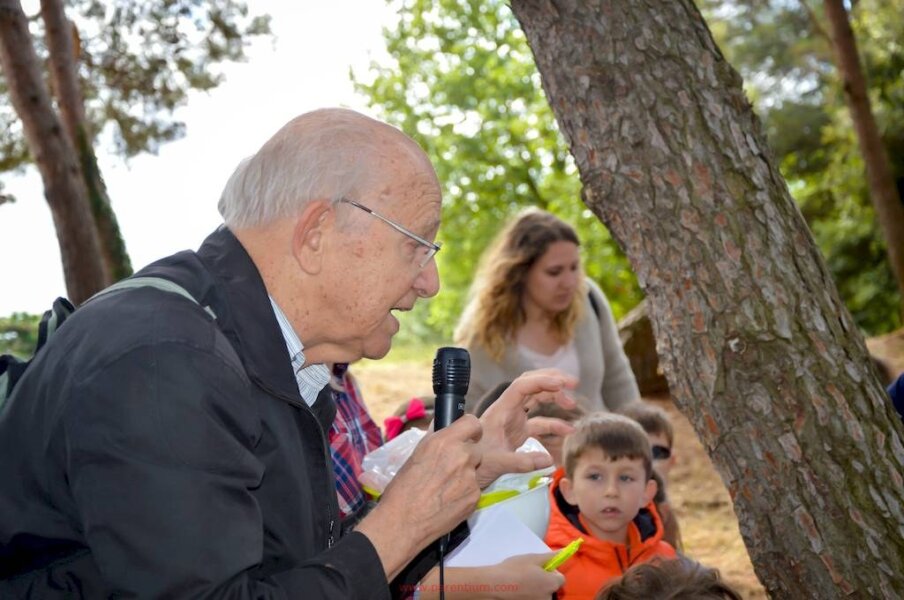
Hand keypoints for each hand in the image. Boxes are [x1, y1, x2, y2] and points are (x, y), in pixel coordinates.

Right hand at [356, 415, 482, 578]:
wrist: (402, 522)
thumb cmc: (402, 488)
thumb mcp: (416, 455)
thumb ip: (436, 441)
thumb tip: (446, 429)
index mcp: (444, 442)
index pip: (472, 423)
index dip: (471, 430)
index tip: (468, 436)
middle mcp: (461, 456)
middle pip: (475, 448)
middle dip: (466, 456)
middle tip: (450, 468)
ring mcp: (470, 478)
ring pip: (475, 470)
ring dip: (465, 475)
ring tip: (445, 488)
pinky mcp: (474, 497)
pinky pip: (474, 489)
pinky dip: (464, 493)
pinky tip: (448, 501)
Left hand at [476, 370, 576, 487]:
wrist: (463, 469)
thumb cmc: (474, 463)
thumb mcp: (496, 463)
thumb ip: (521, 462)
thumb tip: (548, 460)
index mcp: (500, 410)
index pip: (522, 386)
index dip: (543, 381)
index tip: (563, 385)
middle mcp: (507, 410)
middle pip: (531, 384)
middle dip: (551, 379)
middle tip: (573, 383)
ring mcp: (513, 419)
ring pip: (535, 399)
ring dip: (554, 397)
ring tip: (572, 404)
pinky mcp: (517, 432)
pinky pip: (539, 422)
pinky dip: (554, 423)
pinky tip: (567, 430)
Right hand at [486, 553, 564, 598]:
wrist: (494, 585)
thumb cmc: (514, 569)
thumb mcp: (533, 558)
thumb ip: (550, 556)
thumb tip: (564, 552)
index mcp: (551, 584)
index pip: (560, 579)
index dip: (552, 573)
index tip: (541, 569)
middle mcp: (548, 598)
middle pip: (551, 588)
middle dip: (543, 582)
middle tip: (529, 575)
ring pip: (541, 595)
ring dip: (535, 590)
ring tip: (521, 584)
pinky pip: (532, 599)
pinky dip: (527, 596)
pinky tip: (517, 591)